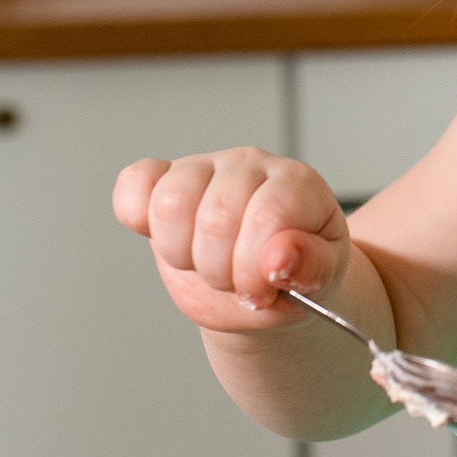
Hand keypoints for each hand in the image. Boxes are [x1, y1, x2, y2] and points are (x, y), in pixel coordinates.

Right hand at [113, 147, 350, 333]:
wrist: (266, 285)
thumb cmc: (295, 274)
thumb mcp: (321, 280)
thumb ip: (310, 266)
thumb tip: (281, 257)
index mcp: (297, 184)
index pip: (266, 216)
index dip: (255, 267)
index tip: (262, 290)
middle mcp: (251, 165)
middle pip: (215, 218)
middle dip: (222, 271)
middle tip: (236, 281)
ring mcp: (204, 167)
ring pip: (170, 204)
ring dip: (183, 254)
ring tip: (207, 264)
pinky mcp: (163, 180)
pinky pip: (135, 184)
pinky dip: (138, 216)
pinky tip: (167, 238)